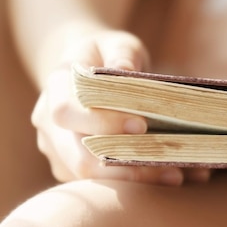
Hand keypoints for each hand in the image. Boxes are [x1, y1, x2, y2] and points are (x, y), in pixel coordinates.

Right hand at [32, 28, 210, 184]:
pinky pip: (102, 183)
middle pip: (78, 158)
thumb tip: (126, 69)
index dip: (102, 123)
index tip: (141, 125)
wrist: (86, 67)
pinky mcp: (74, 168)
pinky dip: (136, 182)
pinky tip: (173, 175)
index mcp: (55, 89)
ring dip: (134, 180)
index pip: (66, 113)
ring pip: (90, 178)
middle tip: (169, 162)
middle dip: (123, 165)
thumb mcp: (116, 43)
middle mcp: (49, 126)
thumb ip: (122, 53)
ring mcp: (59, 151)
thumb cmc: (106, 53)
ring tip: (177, 175)